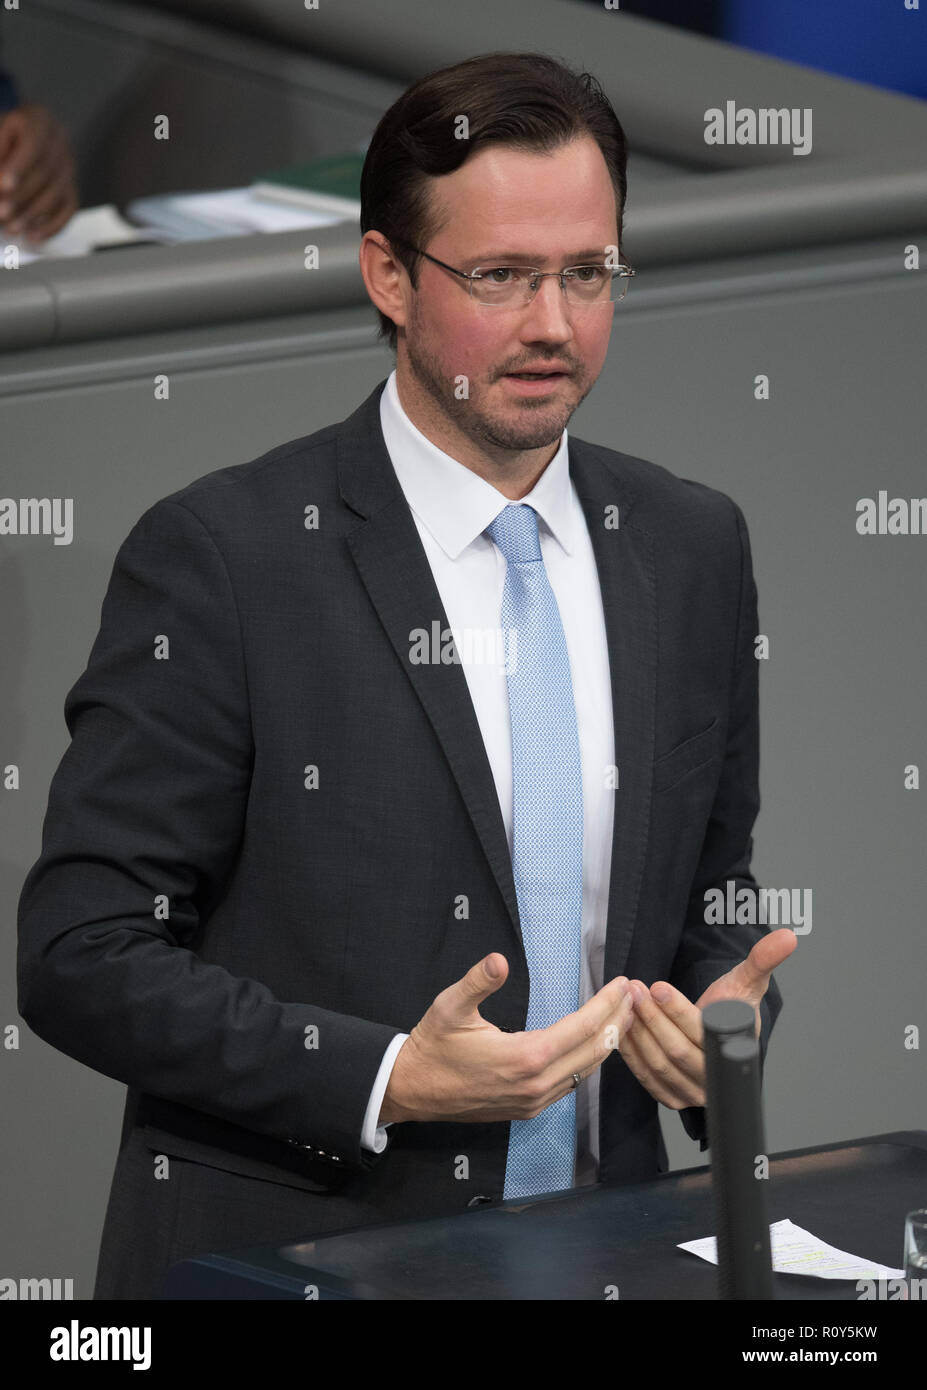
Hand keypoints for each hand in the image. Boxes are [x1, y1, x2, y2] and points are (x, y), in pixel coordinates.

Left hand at [0, 103, 78, 240]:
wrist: (20, 137)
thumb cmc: (4, 137)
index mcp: (38, 120)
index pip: (33, 143)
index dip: (19, 166)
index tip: (4, 184)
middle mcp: (60, 143)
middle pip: (45, 174)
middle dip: (21, 197)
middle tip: (1, 213)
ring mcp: (69, 168)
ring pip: (56, 195)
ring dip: (32, 215)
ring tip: (11, 228)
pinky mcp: (71, 188)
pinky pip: (68, 210)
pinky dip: (51, 226)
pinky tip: (33, 236)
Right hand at [379, 954, 633, 1124]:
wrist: (412, 1089)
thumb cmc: (432, 1045)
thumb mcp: (450, 1006)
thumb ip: (478, 982)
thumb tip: (500, 960)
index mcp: (524, 1057)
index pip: (582, 1028)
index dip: (606, 1005)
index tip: (622, 984)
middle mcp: (536, 1084)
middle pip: (594, 1052)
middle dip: (618, 1022)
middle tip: (634, 996)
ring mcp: (534, 1101)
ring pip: (586, 1072)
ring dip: (607, 1043)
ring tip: (622, 1017)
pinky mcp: (528, 1109)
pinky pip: (571, 1085)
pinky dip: (588, 1062)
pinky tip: (593, 1045)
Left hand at [619, 927, 797, 1110]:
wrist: (724, 1040)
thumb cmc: (733, 1010)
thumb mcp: (747, 983)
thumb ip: (763, 960)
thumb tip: (787, 937)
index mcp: (734, 1050)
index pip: (703, 1033)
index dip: (678, 1011)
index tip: (657, 987)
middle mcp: (715, 1077)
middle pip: (677, 1050)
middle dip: (652, 1018)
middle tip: (634, 989)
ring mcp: (694, 1091)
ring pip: (659, 1066)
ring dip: (638, 1033)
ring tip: (625, 1002)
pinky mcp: (674, 1096)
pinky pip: (648, 1079)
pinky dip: (632, 1054)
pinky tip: (621, 1028)